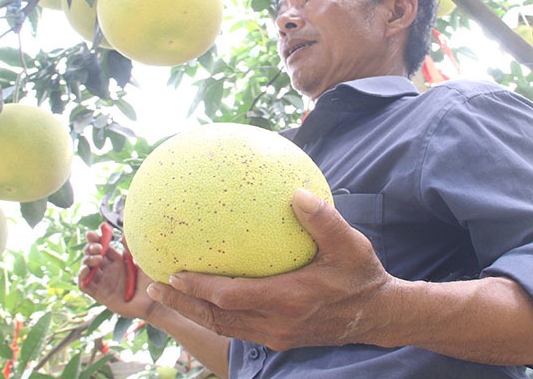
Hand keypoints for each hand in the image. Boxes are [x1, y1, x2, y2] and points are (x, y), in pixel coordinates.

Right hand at [78, 226, 156, 320]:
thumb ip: (131, 249)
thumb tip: (124, 233)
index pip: (102, 246)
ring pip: (87, 268)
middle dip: (91, 247)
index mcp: (117, 261)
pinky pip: (85, 286)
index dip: (96, 238)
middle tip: (99, 246)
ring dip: (87, 260)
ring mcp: (103, 282)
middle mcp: (108, 271)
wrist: (155, 302)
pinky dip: (82, 276)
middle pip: (92, 255)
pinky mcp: (100, 295)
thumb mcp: (142, 261)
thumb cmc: (151, 282)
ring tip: (98, 258)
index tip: (94, 232)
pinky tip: (87, 269)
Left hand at [145, 189, 397, 350]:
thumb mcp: (350, 245)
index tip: (173, 271)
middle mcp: (277, 323)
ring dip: (194, 311)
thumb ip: (324, 221)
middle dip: (183, 303)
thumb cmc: (362, 276)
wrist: (378, 316)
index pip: (231, 297)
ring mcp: (277, 335)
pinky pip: (238, 328)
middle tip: (154, 284)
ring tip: (168, 291)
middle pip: (217, 318)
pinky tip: (205, 298)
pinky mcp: (279, 339)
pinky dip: (216, 315)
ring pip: (224, 327)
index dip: (199, 288)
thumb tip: (297, 192)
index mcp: (289, 300)